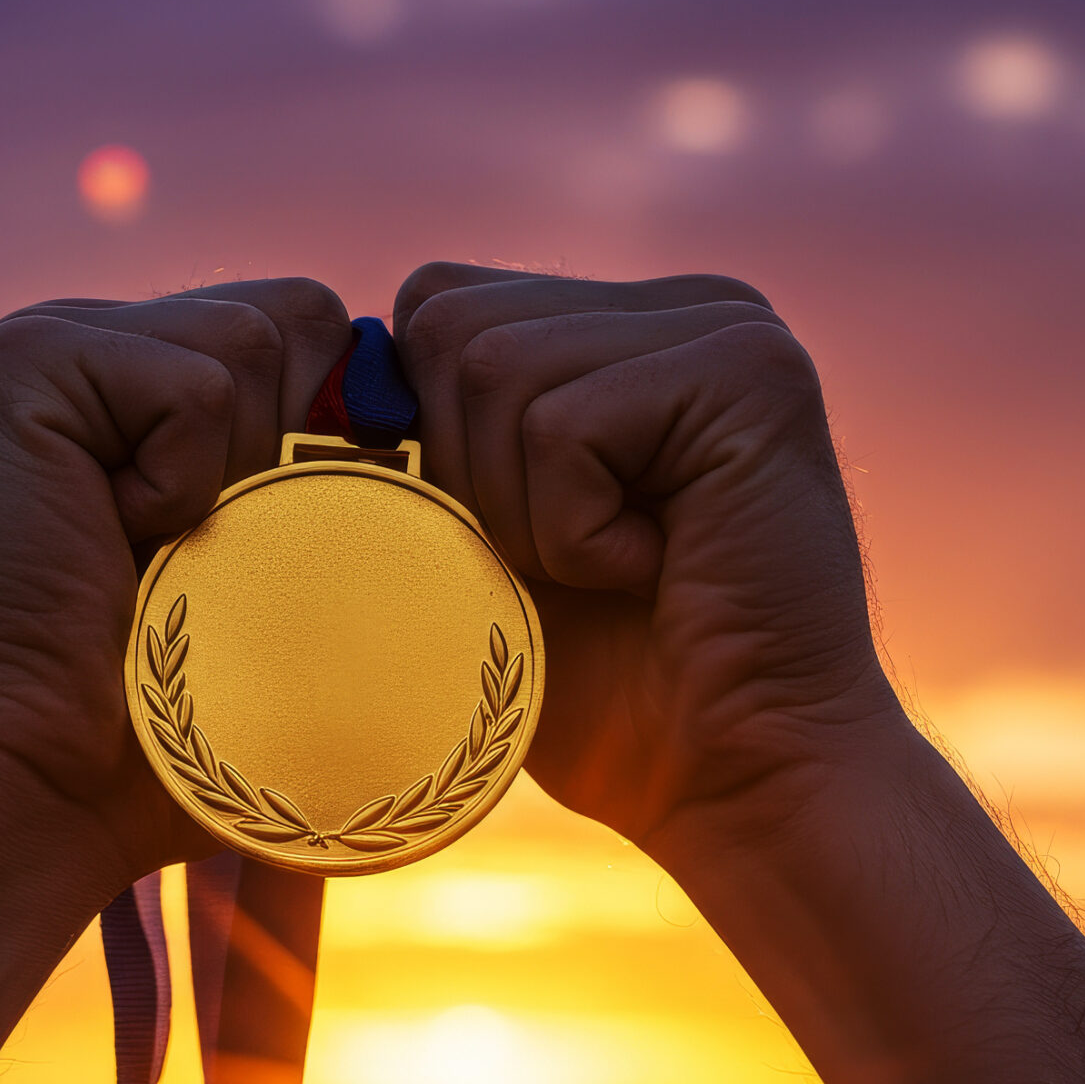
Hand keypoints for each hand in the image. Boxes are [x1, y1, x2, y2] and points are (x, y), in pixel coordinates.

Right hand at [0, 278, 356, 909]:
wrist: (51, 781)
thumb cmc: (178, 715)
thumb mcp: (287, 567)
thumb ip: (340, 464)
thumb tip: (433, 404)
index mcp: (169, 374)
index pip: (324, 333)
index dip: (349, 435)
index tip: (288, 544)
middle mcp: (112, 340)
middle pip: (304, 312)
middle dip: (302, 440)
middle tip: (222, 548)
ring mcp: (57, 338)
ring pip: (255, 333)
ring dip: (242, 467)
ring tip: (170, 546)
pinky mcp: (28, 362)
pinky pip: (197, 380)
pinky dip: (185, 476)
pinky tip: (122, 536)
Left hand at [393, 264, 902, 853]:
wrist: (738, 780)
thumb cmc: (606, 687)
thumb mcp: (485, 537)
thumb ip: (431, 434)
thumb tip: (333, 370)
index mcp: (624, 327)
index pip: (436, 303)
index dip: (428, 438)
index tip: (514, 542)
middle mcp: (685, 307)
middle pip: (449, 322)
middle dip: (471, 474)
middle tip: (574, 564)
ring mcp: (730, 327)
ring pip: (497, 371)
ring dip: (526, 511)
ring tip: (620, 569)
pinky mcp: (751, 374)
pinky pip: (562, 426)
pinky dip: (576, 531)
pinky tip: (657, 572)